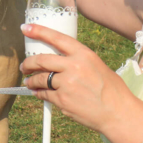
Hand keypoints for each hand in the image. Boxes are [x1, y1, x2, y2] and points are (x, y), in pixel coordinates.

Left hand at [20, 23, 141, 133]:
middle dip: (28, 63)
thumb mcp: (97, 66)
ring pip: (40, 79)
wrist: (118, 113)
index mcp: (83, 54)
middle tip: (25, 66)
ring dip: (31, 80)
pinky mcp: (62, 100)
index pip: (56, 38)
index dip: (38, 31)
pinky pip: (44, 94)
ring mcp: (66, 84)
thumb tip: (60, 60)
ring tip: (30, 82)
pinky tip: (38, 93)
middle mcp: (73, 66)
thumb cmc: (112, 90)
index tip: (26, 28)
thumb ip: (78, 61)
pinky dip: (39, 93)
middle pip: (41, 60)